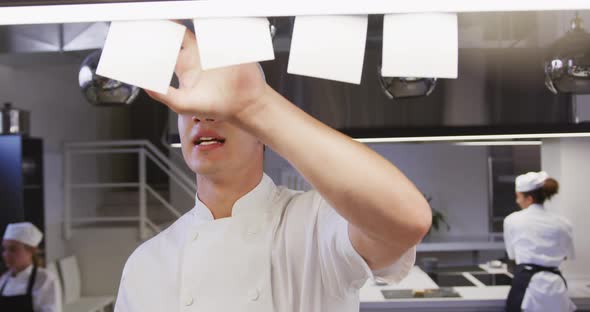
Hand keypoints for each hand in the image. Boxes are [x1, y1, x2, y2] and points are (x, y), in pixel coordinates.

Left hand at [146, 28, 267, 119]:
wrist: (244, 105)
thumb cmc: (214, 107)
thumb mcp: (183, 104)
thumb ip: (162, 94)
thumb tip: (145, 84)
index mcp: (184, 66)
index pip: (165, 48)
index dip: (156, 42)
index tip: (149, 38)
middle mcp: (197, 55)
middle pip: (179, 31)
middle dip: (170, 26)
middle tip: (163, 23)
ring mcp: (213, 48)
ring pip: (198, 26)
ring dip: (190, 22)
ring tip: (182, 20)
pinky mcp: (229, 45)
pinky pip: (220, 30)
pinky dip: (214, 26)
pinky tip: (209, 32)